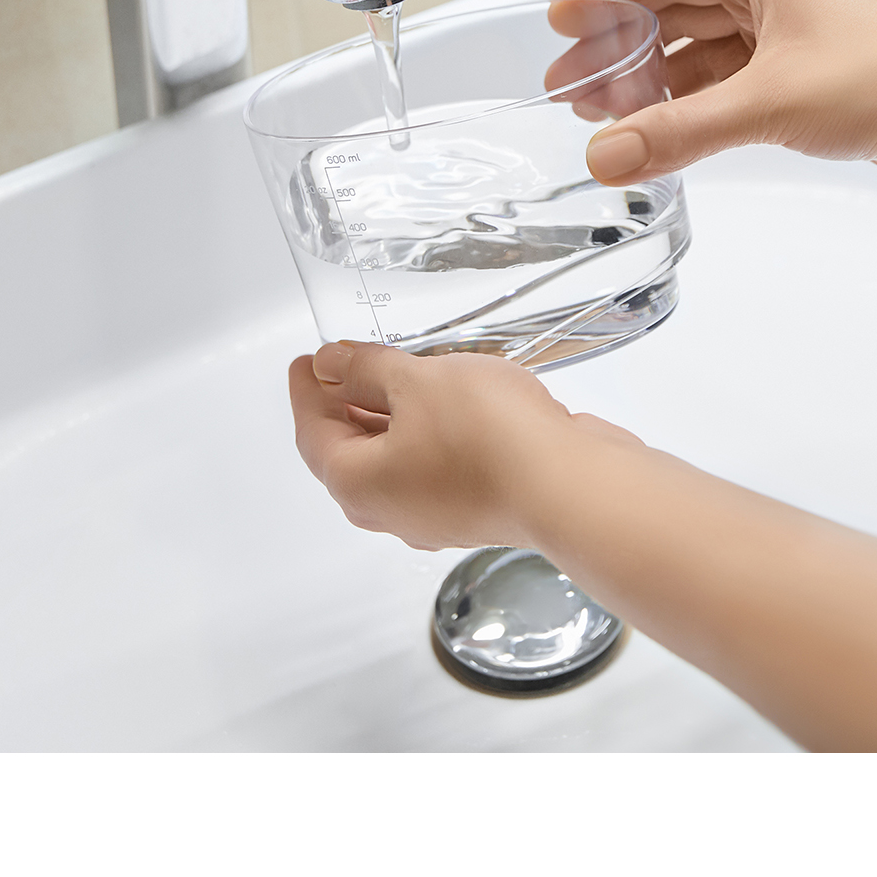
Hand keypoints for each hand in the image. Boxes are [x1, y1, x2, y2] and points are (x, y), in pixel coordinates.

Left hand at [288, 340, 637, 551]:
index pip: (313, 433)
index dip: (308, 391)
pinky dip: (433, 432)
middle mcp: (392, 511)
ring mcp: (439, 515)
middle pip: (353, 452)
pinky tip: (451, 401)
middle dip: (348, 404)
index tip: (307, 361)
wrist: (569, 485)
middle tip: (347, 363)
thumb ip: (368, 369)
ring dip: (395, 417)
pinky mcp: (480, 506)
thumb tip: (334, 364)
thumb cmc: (487, 437)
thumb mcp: (415, 380)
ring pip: (400, 461)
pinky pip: (440, 465)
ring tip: (403, 373)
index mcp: (359, 485)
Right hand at [547, 0, 876, 191]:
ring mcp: (796, 43)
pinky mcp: (812, 86)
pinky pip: (734, 90)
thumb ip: (680, 132)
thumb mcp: (768, 106)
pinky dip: (695, 109)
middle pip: (679, 14)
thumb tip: (606, 155)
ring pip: (705, 57)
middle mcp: (778, 0)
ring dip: (656, 86)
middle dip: (622, 51)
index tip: (561, 20)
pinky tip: (668, 135)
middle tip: (570, 90)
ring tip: (607, 120)